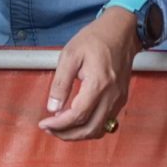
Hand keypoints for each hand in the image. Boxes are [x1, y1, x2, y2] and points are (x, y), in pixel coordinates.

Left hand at [40, 7, 139, 142]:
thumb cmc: (96, 39)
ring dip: (78, 134)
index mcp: (98, 83)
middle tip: (50, 129)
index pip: (77, 115)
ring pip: (99, 130)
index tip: (44, 124)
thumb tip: (52, 107)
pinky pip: (106, 122)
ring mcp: (118, 99)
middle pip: (89, 129)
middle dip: (67, 134)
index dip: (59, 124)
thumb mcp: (70, 55)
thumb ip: (60, 83)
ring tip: (61, 126)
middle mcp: (111, 96)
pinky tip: (77, 120)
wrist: (122, 31)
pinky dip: (90, 127)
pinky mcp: (121, 99)